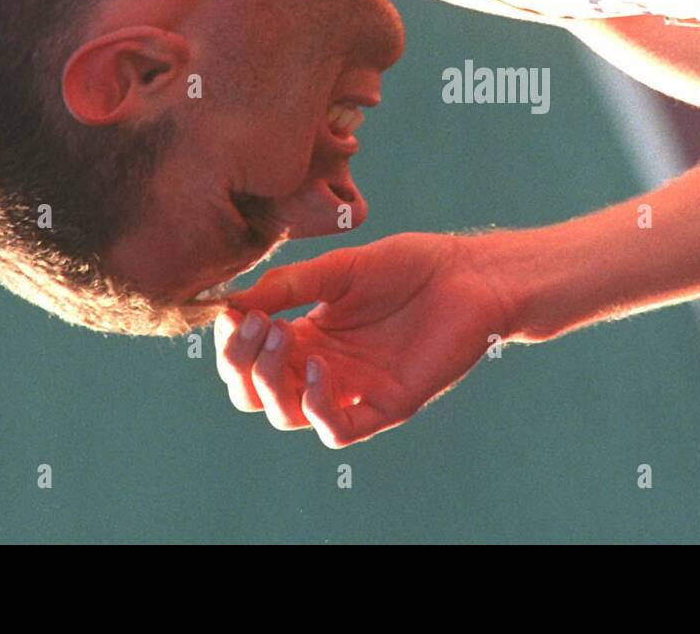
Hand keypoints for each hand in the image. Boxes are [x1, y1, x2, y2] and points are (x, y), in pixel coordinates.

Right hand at [213, 232, 515, 447]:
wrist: (470, 274)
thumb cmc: (410, 267)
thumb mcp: (337, 269)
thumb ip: (287, 286)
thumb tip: (229, 304)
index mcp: (308, 338)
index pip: (249, 361)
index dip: (232, 344)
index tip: (233, 312)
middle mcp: (324, 369)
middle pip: (257, 394)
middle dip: (241, 365)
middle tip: (254, 325)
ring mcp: (354, 391)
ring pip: (287, 415)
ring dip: (271, 382)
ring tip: (281, 337)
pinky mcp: (387, 405)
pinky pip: (338, 431)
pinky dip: (317, 407)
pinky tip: (321, 368)